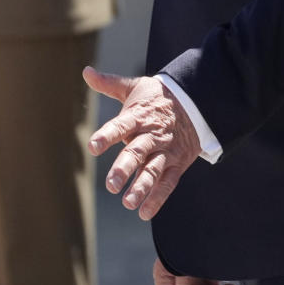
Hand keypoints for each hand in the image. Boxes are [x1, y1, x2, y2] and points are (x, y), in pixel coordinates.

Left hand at [84, 67, 199, 219]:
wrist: (197, 102)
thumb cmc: (158, 98)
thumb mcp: (135, 88)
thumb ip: (110, 84)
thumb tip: (86, 72)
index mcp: (139, 116)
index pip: (121, 126)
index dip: (107, 135)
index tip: (93, 146)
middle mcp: (152, 135)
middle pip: (138, 152)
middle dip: (125, 168)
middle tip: (111, 184)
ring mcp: (166, 151)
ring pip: (154, 170)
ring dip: (142, 186)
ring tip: (128, 202)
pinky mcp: (177, 164)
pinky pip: (168, 183)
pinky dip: (158, 198)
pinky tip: (144, 212)